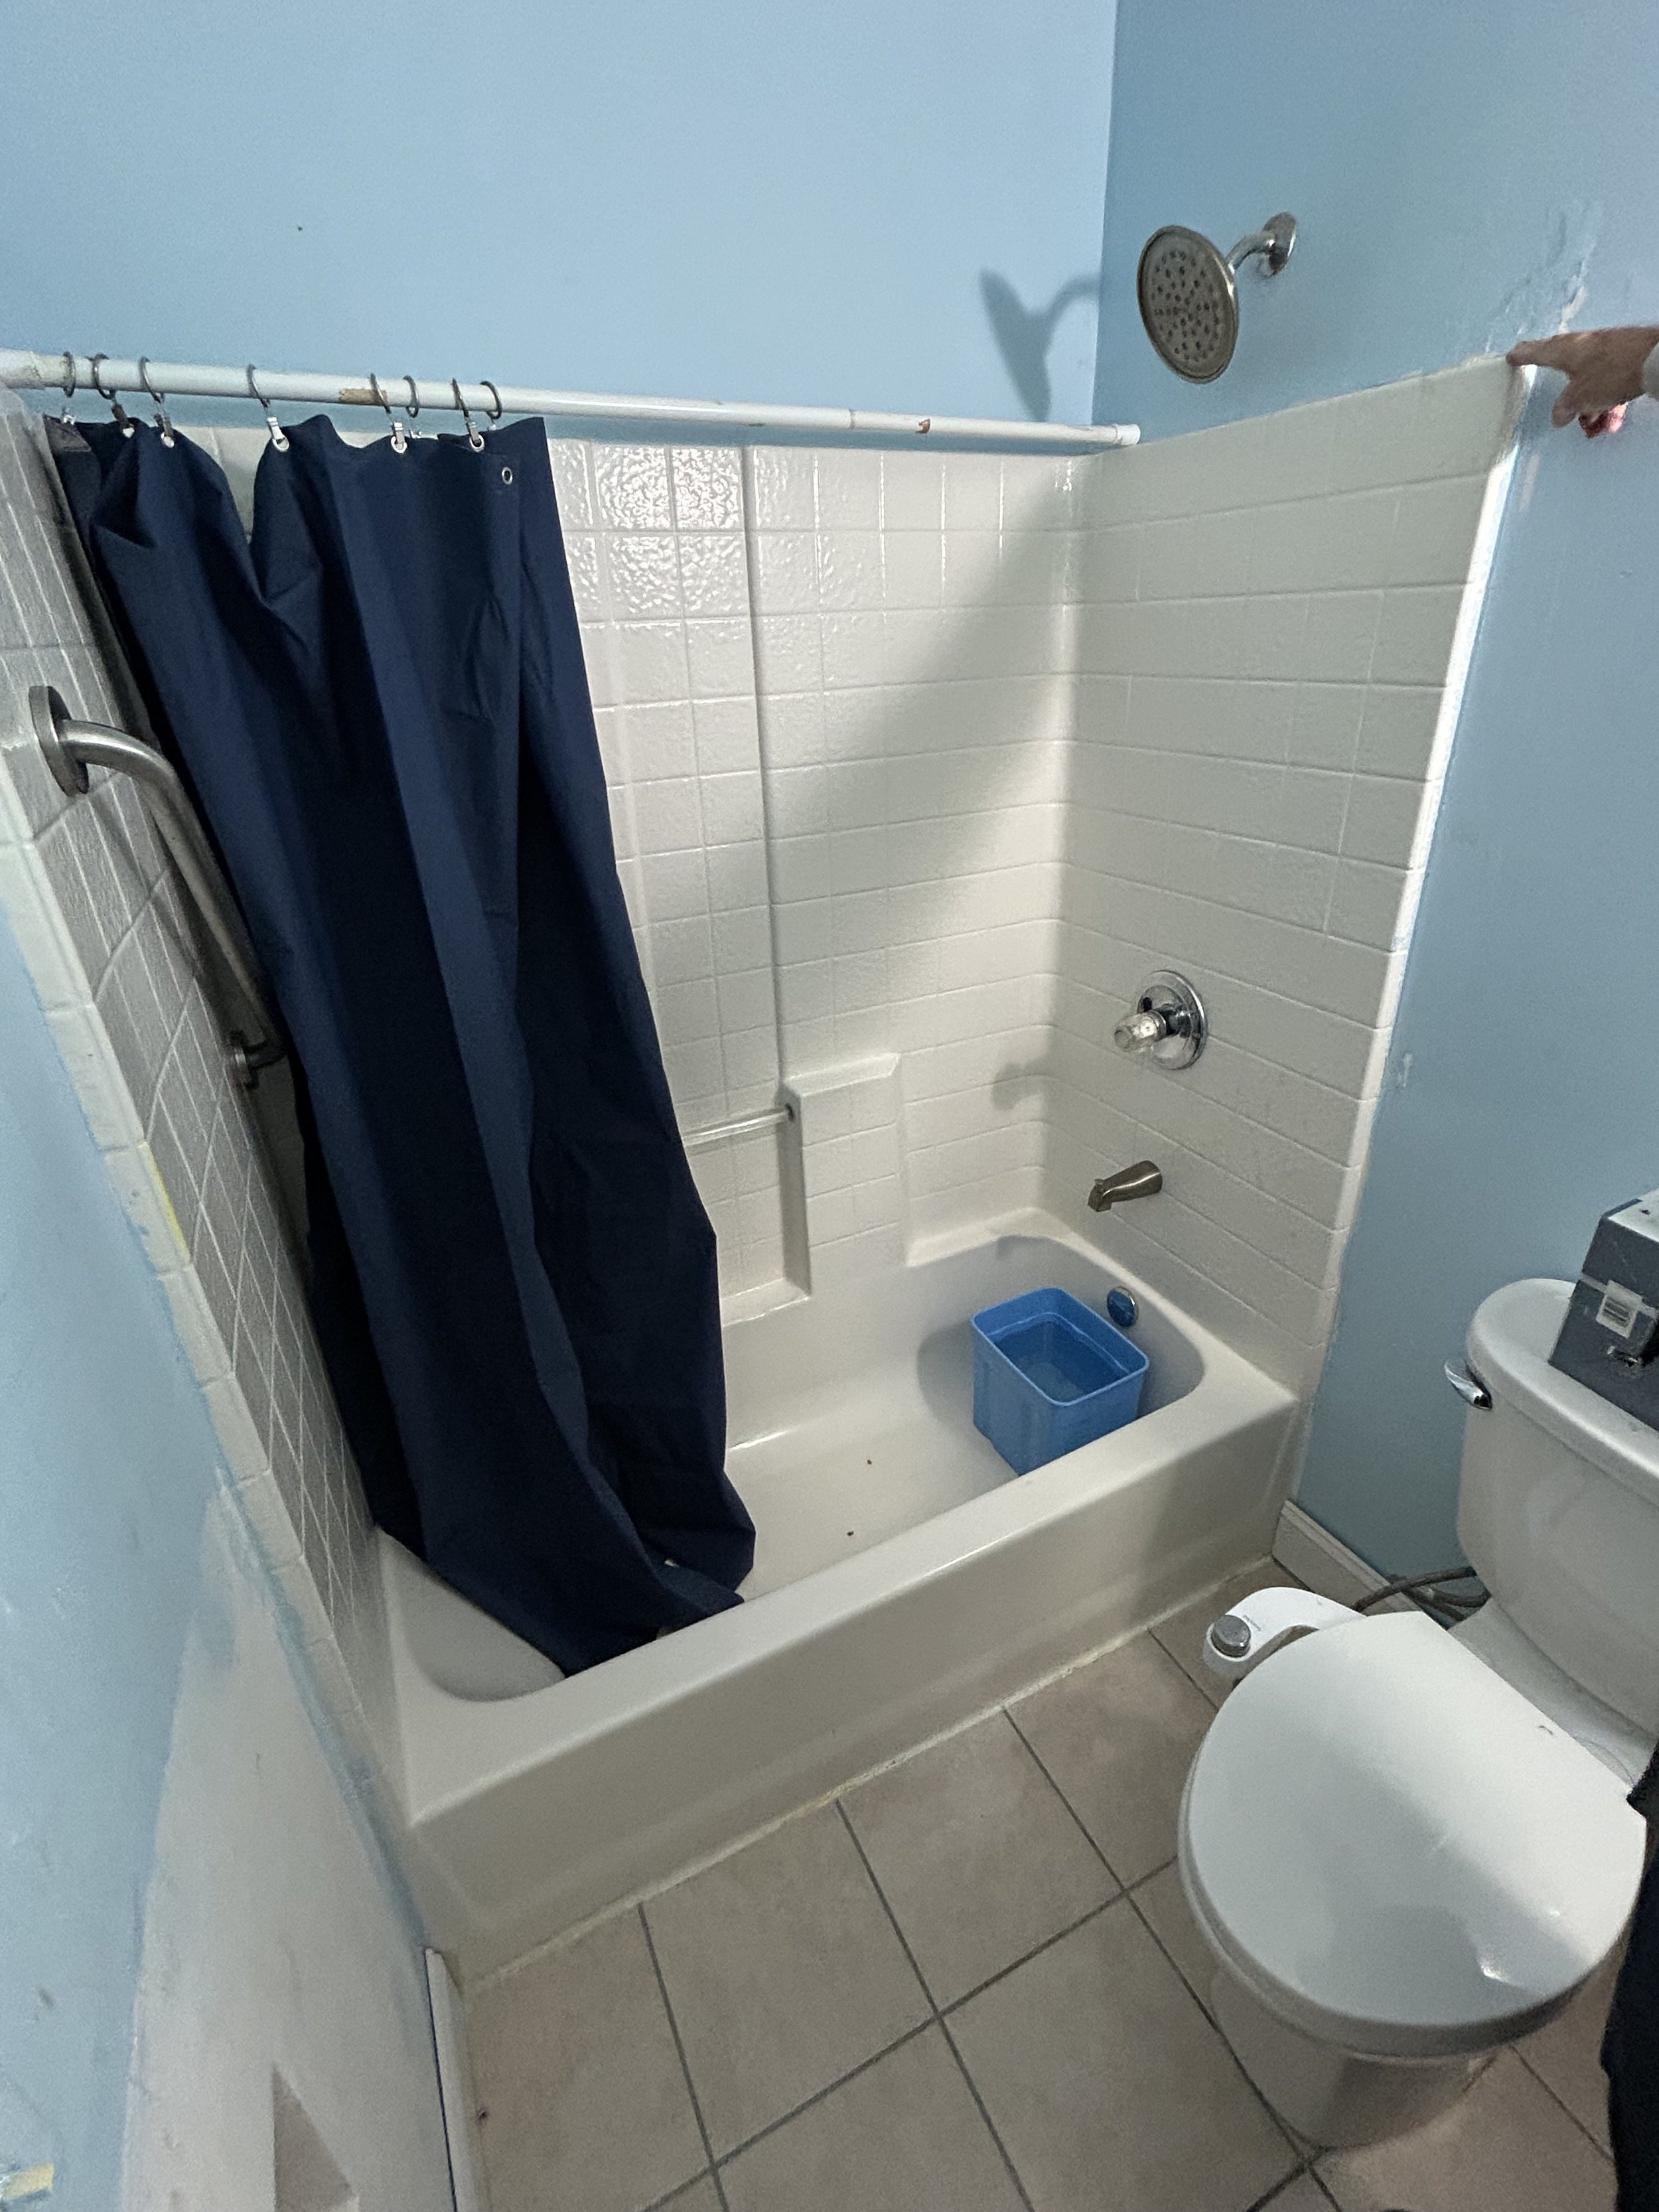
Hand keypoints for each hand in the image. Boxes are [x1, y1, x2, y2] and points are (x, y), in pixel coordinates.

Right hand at [1507, 325, 1658, 434]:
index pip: (1536, 352)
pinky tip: (1613, 419)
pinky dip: (1609, 402)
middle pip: (1566, 371)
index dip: (1523, 356)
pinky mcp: (1625, 357)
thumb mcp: (1580, 398)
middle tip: (1567, 412)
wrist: (1653, 359)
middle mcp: (1584, 346)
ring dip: (1591, 407)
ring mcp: (1606, 350)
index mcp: (1565, 351)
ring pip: (1590, 382)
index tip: (1512, 356)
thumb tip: (1559, 415)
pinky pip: (1610, 383)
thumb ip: (1565, 407)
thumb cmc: (1612, 372)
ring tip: (1597, 427)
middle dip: (1568, 397)